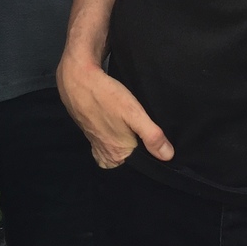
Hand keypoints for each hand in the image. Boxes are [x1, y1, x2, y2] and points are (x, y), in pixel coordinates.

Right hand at [57, 58, 172, 168]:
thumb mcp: (134, 113)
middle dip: (139, 149)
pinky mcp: (91, 133)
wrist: (77, 78)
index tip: (156, 144)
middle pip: (129, 160)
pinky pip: (110, 140)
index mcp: (116, 157)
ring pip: (119, 149)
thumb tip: (169, 156)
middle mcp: (105, 156)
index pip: (139, 167)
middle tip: (147, 132)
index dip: (150, 157)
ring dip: (127, 140)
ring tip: (134, 126)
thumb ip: (152, 136)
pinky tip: (120, 122)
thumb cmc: (106, 96)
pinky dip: (117, 134)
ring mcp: (96, 145)